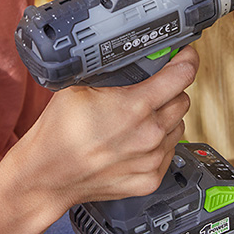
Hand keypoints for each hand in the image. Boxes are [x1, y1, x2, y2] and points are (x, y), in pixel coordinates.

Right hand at [7, 46, 198, 212]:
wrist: (47, 175)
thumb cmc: (59, 132)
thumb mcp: (79, 86)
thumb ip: (109, 70)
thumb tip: (126, 53)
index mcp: (134, 106)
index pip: (181, 75)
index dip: (185, 60)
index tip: (184, 55)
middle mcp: (149, 134)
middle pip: (182, 100)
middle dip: (171, 90)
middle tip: (153, 88)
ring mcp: (151, 160)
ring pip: (178, 127)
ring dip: (165, 118)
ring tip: (139, 118)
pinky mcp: (149, 179)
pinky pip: (168, 153)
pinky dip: (159, 144)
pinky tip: (136, 140)